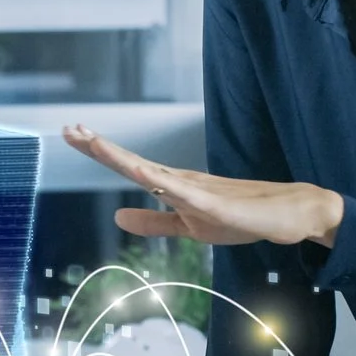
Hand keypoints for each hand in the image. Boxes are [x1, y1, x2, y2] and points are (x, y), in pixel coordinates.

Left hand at [65, 125, 344, 247]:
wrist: (285, 215)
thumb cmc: (240, 217)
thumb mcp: (189, 226)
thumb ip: (154, 222)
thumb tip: (118, 215)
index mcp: (172, 185)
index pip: (129, 165)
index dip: (100, 151)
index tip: (72, 134)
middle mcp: (180, 179)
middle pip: (133, 160)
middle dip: (100, 146)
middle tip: (69, 129)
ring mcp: (198, 189)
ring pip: (153, 170)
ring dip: (123, 157)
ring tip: (95, 143)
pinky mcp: (215, 203)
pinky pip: (184, 192)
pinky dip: (161, 181)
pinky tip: (142, 172)